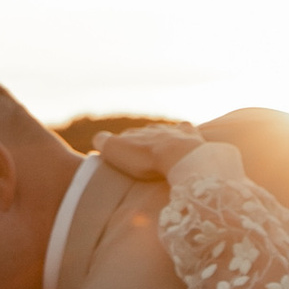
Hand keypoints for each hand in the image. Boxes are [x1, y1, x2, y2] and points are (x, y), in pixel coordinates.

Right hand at [89, 121, 224, 181]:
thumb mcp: (115, 150)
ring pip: (164, 131)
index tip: (123, 159)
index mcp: (134, 133)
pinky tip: (184, 142)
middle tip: (143, 160)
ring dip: (162, 140)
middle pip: (144, 134)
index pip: (124, 137)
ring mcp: (172, 130)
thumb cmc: (146, 158)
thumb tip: (98, 138)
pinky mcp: (190, 134)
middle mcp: (152, 128)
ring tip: (162, 155)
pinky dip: (183, 134)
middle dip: (143, 144)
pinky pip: (185, 129)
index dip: (122, 148)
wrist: (178, 155)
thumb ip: (103, 142)